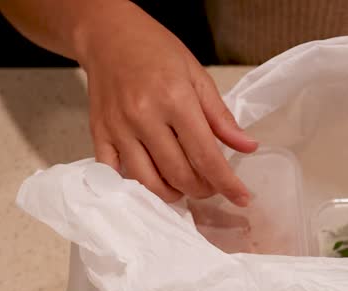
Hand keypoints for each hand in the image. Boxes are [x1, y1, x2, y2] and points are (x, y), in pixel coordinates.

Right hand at [76, 3, 256, 205]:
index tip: (241, 197)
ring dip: (172, 193)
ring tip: (184, 185)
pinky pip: (116, 174)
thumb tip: (247, 147)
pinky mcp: (99, 134)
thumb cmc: (155, 51)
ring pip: (148, 182)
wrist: (108, 36)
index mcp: (174, 99)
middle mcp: (144, 116)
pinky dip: (137, 186)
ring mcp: (118, 128)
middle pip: (178, 174)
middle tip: (210, 186)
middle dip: (202, 190)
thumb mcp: (197, 76)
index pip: (206, 155)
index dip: (226, 183)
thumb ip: (221, 116)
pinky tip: (153, 180)